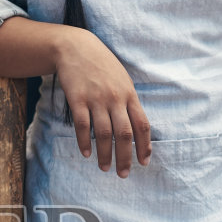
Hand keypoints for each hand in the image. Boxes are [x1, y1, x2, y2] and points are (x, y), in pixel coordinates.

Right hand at [54, 28, 150, 175]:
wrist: (76, 48)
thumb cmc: (101, 66)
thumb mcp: (122, 80)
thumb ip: (128, 102)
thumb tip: (135, 128)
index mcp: (129, 95)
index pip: (142, 125)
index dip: (144, 146)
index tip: (144, 162)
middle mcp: (115, 98)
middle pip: (124, 134)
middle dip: (125, 157)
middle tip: (124, 174)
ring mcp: (96, 99)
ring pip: (104, 133)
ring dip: (105, 154)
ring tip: (105, 167)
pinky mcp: (77, 99)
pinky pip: (83, 126)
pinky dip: (85, 142)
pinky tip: (86, 153)